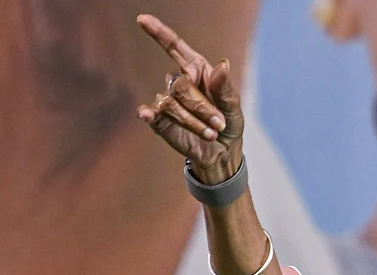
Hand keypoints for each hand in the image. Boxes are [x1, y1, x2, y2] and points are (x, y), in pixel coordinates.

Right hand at [135, 14, 243, 183]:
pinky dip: (151, 114)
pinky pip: (153, 113)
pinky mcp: (160, 121)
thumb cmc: (228, 125)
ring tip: (210, 132)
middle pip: (179, 84)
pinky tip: (146, 114)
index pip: (175, 47)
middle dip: (202, 107)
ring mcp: (168, 101)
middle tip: (218, 123)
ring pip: (171, 102)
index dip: (159, 33)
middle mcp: (180, 83)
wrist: (222, 153)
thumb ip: (226, 88)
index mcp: (198, 71)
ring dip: (193, 121)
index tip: (142, 19)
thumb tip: (222, 64)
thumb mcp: (234, 107)